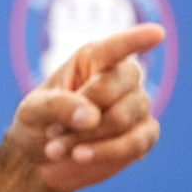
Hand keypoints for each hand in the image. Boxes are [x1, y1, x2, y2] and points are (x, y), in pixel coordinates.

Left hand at [7, 23, 164, 191]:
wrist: (40, 158)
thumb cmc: (37, 122)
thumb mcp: (34, 110)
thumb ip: (59, 106)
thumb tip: (92, 117)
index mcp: (93, 58)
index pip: (117, 47)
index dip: (136, 40)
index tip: (157, 33)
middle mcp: (121, 77)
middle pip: (116, 88)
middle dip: (82, 114)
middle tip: (51, 132)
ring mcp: (137, 106)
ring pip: (123, 119)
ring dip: (87, 138)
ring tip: (55, 149)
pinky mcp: (143, 136)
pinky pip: (136, 143)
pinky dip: (106, 152)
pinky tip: (80, 157)